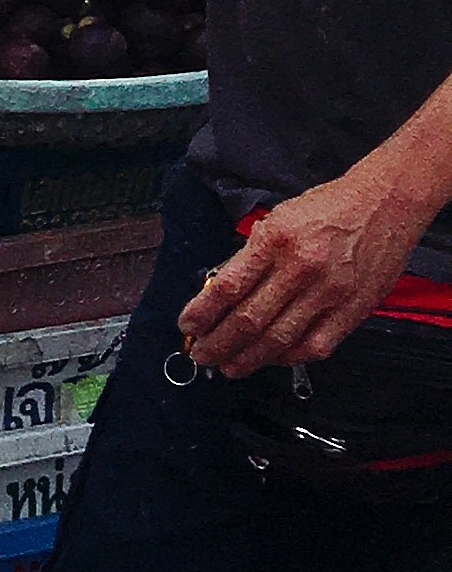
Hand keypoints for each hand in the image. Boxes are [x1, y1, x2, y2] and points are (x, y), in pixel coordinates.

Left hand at [178, 164, 425, 376]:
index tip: (187, 326)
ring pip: (278, 340)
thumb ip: (250, 257)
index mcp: (275, 241)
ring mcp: (329, 293)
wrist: (384, 204)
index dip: (202, 313)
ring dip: (248, 359)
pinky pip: (314, 346)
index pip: (227, 287)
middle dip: (218, 344)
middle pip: (249, 320)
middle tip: (201, 355)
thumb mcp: (276, 219)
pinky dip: (287, 358)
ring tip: (228, 367)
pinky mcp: (352, 310)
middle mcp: (300, 269)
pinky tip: (271, 360)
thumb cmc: (326, 208)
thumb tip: (220, 292)